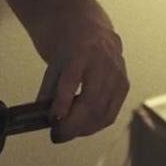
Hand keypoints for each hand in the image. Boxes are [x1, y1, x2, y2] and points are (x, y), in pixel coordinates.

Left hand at [35, 25, 127, 142]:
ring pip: (103, 112)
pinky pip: (112, 113)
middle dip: (73, 124)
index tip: (52, 120)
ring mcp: (117, 73)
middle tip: (57, 135)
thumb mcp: (53, 63)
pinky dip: (96, 126)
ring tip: (67, 133)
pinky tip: (83, 128)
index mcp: (80, 52)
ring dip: (84, 129)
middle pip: (91, 102)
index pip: (72, 81)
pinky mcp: (124, 84)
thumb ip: (48, 90)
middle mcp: (102, 62)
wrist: (91, 29)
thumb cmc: (69, 48)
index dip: (62, 103)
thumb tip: (42, 118)